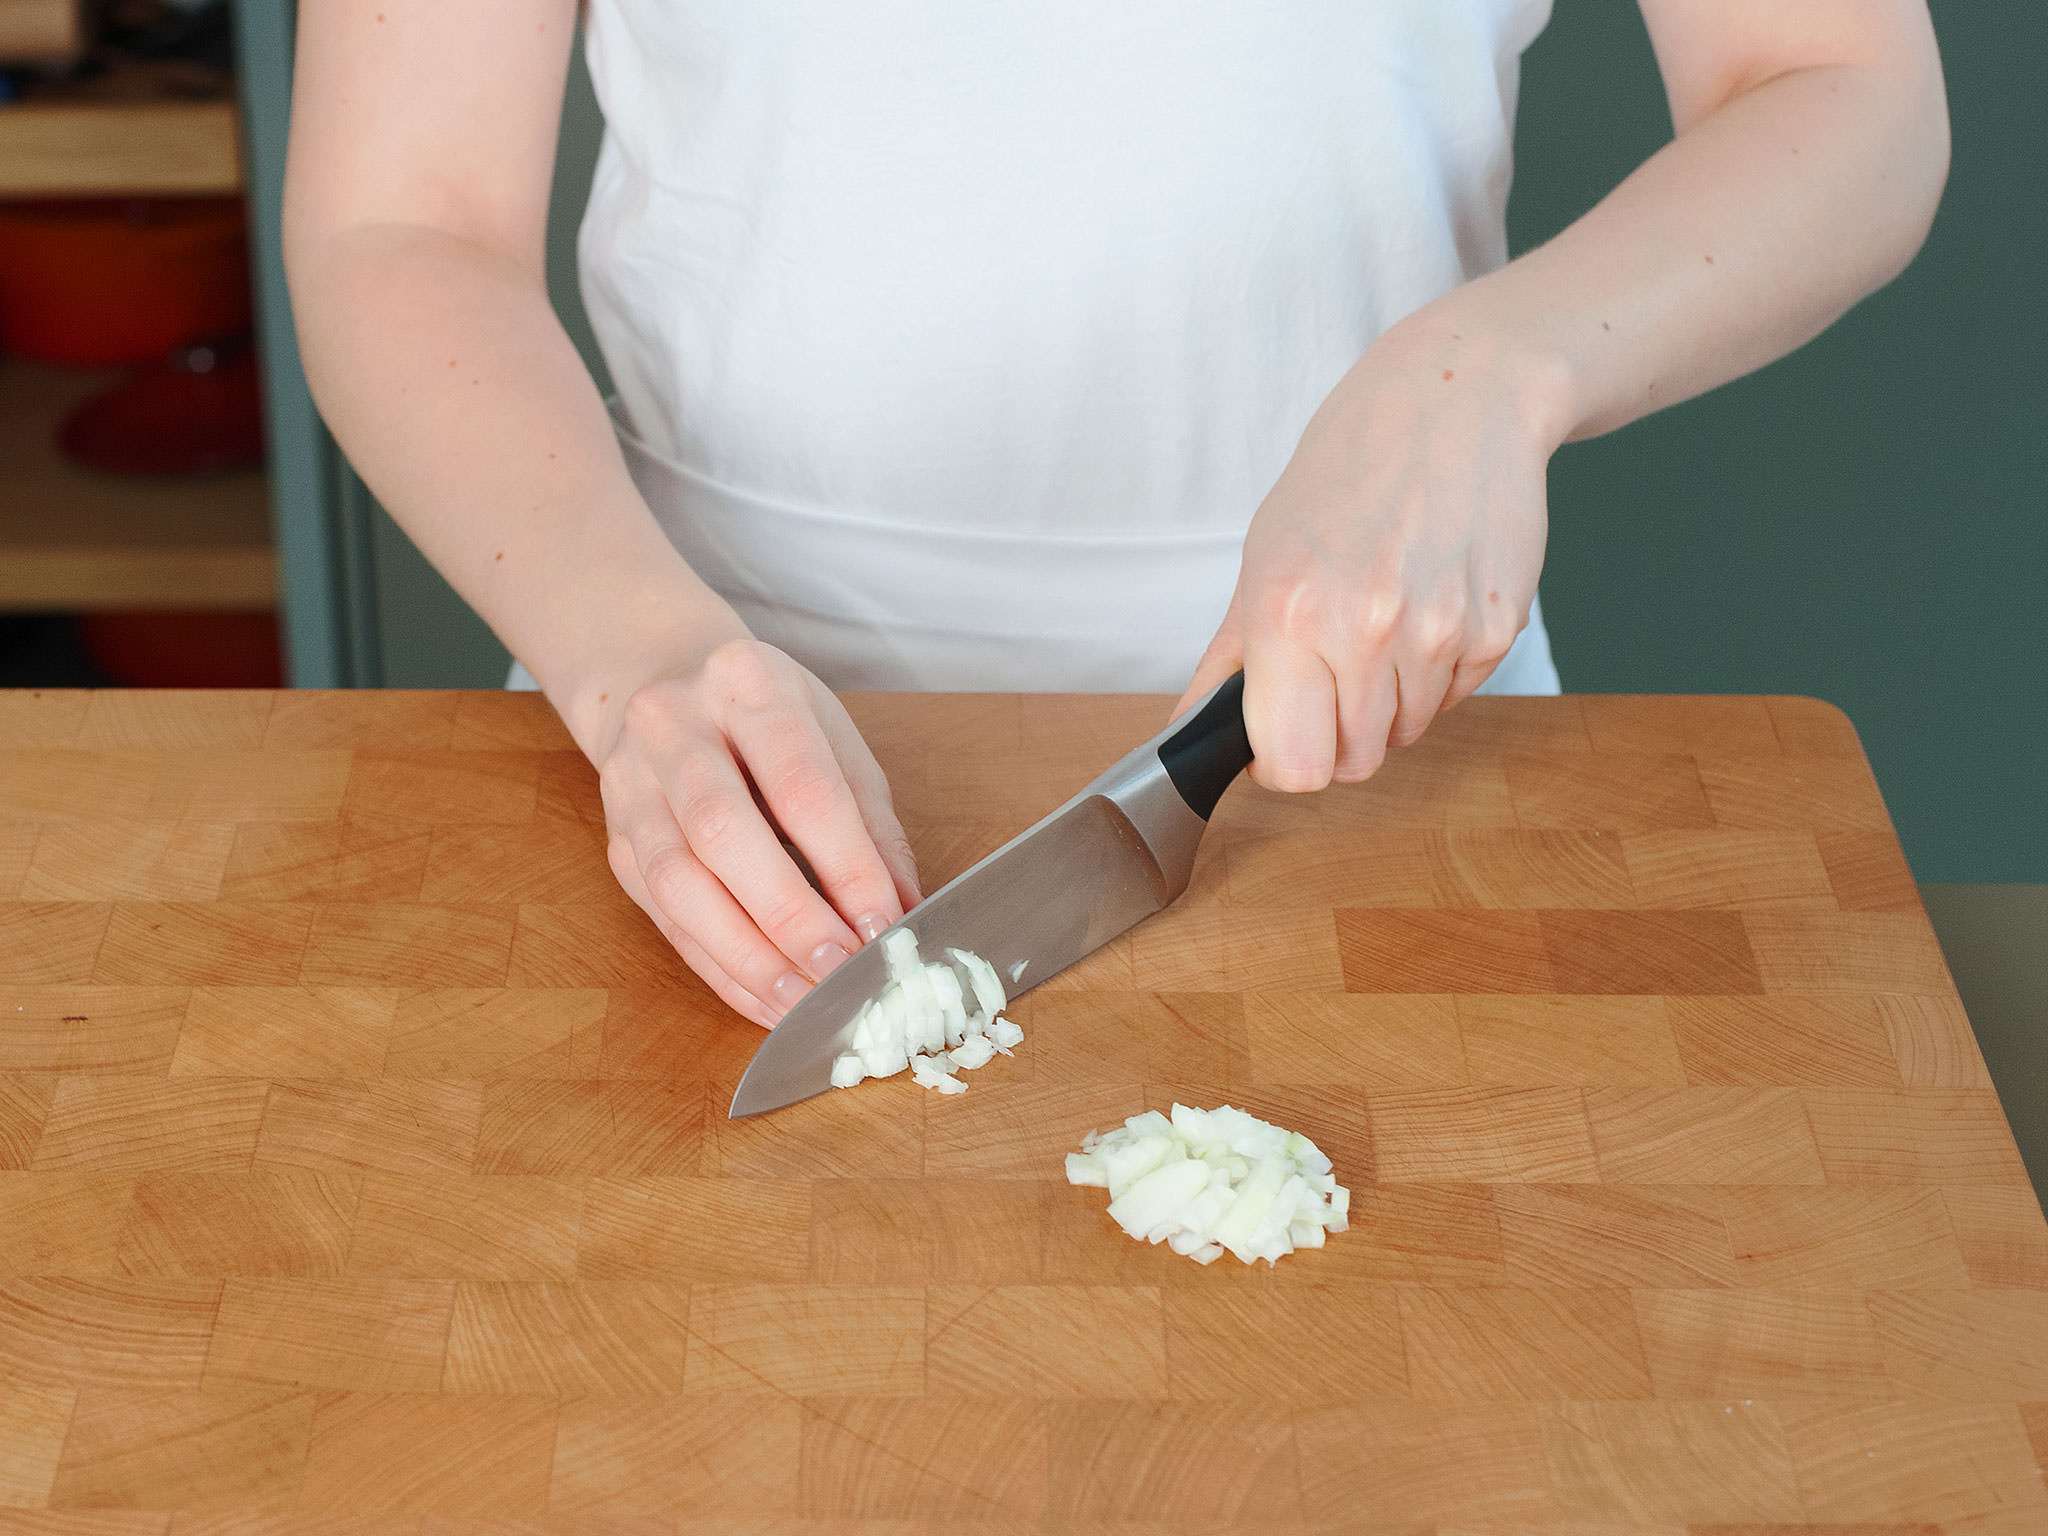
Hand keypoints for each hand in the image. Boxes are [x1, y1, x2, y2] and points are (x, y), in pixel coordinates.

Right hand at [595, 638, 920, 1025]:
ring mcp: (632, 783)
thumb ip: (871, 825)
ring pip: (679, 883)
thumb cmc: (767, 717)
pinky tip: (766, 998)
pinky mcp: (616, 841)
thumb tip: (903, 914)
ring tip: (803, 1000)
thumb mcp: (833, 740)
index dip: (846, 866)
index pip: (801, 786)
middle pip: (724, 832)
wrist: (662, 680)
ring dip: (746, 955)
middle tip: (841, 970)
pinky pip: (664, 918)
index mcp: (747, 683)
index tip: (882, 927)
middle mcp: (674, 724)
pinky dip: (720, 968)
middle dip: (788, 916)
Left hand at [1178, 325, 1565, 788]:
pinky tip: (1427, 602)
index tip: (1283, 731)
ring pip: (1405, 734)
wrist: (1457, 399)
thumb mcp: (1263, 554)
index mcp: (1290, 612)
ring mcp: (1439, 632)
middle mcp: (1366, 629)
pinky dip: (1437, 672)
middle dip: (1336, 732)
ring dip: (1388, 700)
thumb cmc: (1350, 469)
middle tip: (1333, 666)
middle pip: (1353, 763)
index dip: (1284, 761)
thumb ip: (1228, 661)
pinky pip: (1455, 699)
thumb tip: (1190, 735)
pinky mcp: (1496, 629)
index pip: (1293, 766)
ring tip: (1383, 618)